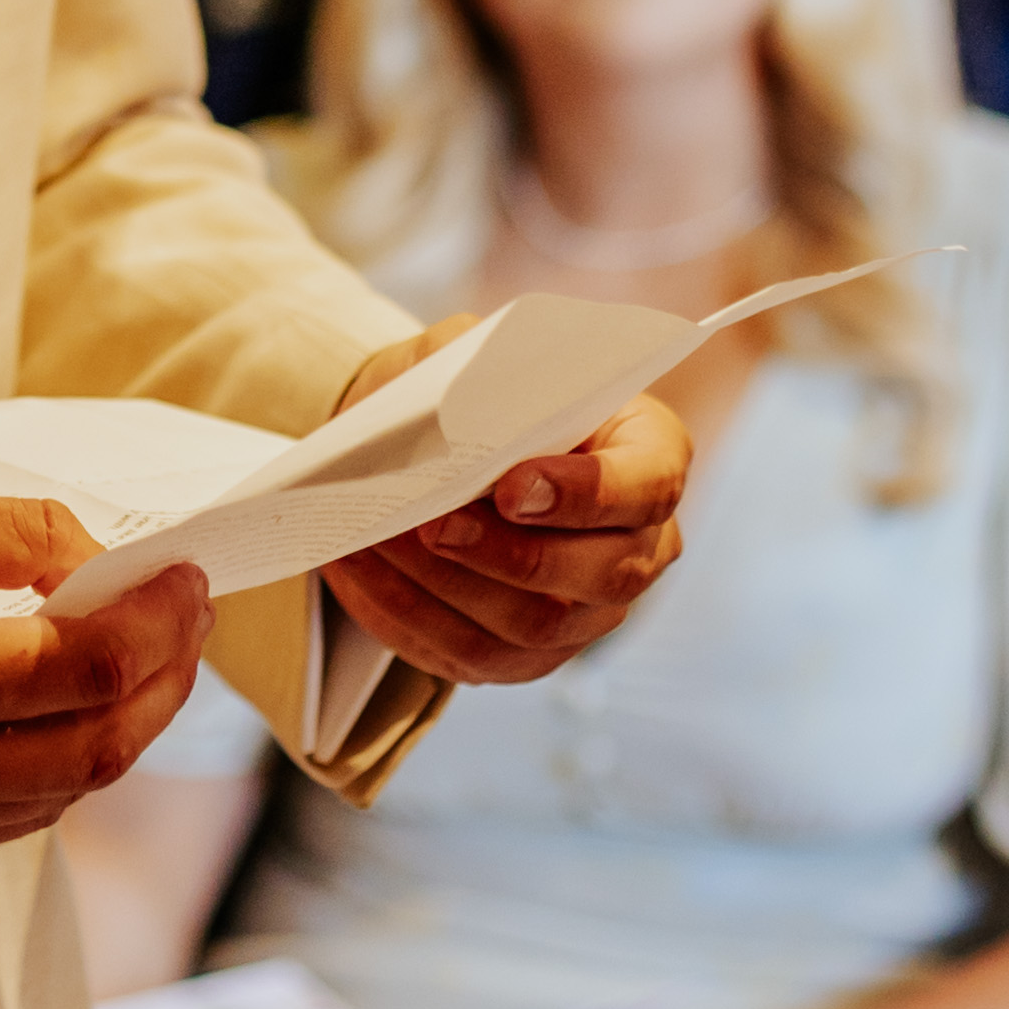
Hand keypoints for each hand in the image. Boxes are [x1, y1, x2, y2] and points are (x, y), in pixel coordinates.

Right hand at [0, 493, 210, 871]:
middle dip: (163, 684)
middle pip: (100, 751)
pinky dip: (54, 768)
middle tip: (179, 621)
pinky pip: (7, 822)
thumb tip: (100, 562)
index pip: (92, 667)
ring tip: (128, 660)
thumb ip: (7, 536)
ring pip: (61, 797)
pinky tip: (51, 712)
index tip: (189, 578)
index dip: (163, 622)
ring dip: (116, 732)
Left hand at [325, 322, 689, 688]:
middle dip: (510, 554)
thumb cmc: (475, 391)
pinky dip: (408, 615)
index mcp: (649, 455)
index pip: (649, 483)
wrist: (441, 444)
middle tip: (433, 524)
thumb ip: (472, 364)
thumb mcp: (478, 351)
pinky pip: (475, 657)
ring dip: (445, 587)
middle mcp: (639, 545)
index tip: (511, 486)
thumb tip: (441, 407)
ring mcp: (589, 611)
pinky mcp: (530, 654)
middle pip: (603, 574)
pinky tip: (359, 572)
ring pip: (533, 625)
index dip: (588, 492)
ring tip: (376, 542)